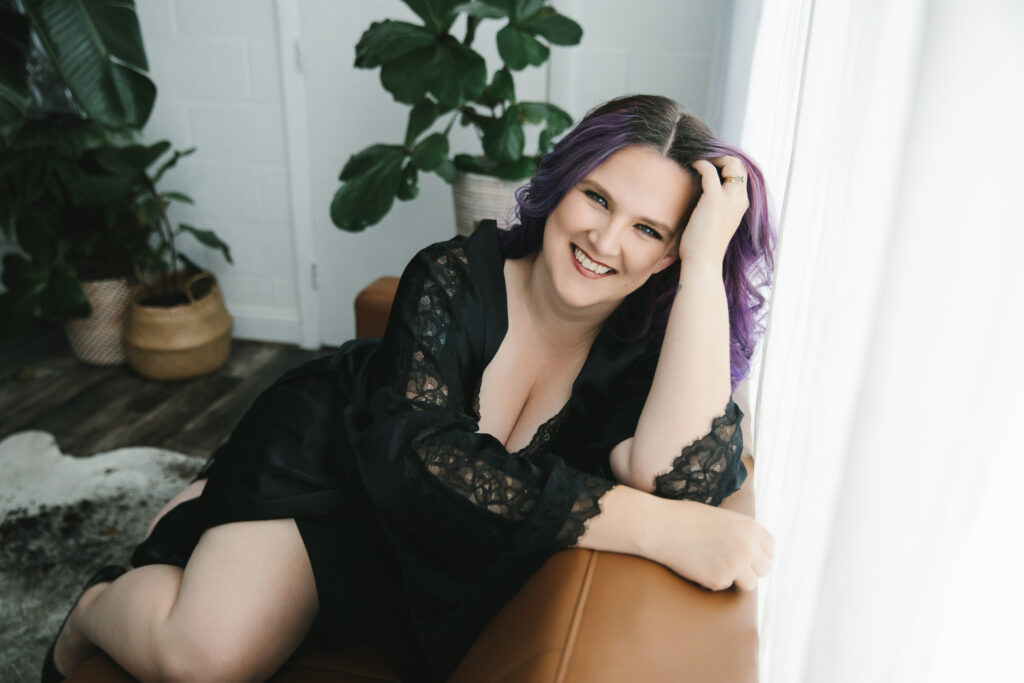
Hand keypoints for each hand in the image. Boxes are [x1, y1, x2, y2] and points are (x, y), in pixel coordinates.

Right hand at [649, 498, 772, 591]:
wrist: (662, 526)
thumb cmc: (687, 518)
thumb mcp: (723, 518)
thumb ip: (741, 534)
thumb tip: (753, 553)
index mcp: (750, 527)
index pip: (770, 549)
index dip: (759, 553)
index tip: (748, 555)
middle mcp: (748, 547)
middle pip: (765, 569)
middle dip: (751, 568)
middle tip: (733, 564)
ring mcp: (735, 565)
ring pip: (749, 583)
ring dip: (737, 578)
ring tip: (716, 565)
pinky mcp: (719, 580)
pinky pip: (724, 586)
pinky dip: (714, 579)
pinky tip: (699, 565)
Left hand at [679, 156, 749, 265]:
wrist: (703, 262)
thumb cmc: (705, 245)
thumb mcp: (717, 221)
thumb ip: (717, 206)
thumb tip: (706, 195)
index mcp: (741, 204)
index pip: (741, 174)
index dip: (727, 165)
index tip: (711, 165)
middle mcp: (740, 199)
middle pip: (739, 165)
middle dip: (722, 157)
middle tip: (704, 160)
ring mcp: (729, 199)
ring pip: (730, 163)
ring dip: (713, 158)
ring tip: (698, 161)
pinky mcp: (714, 200)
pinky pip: (709, 171)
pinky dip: (701, 164)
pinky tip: (691, 165)